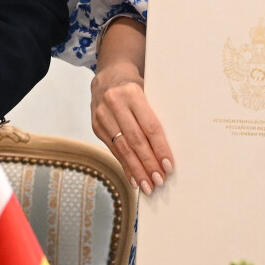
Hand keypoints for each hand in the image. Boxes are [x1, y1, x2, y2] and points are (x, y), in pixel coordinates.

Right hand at [91, 66, 172, 195]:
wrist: (107, 78)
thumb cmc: (134, 87)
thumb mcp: (147, 91)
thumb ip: (155, 114)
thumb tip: (168, 149)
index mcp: (132, 93)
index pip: (149, 126)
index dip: (159, 147)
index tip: (168, 165)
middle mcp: (115, 104)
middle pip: (135, 140)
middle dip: (148, 163)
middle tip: (159, 180)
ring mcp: (102, 116)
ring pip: (122, 148)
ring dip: (136, 170)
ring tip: (147, 186)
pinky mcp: (96, 127)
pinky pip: (113, 150)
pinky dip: (125, 166)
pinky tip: (134, 179)